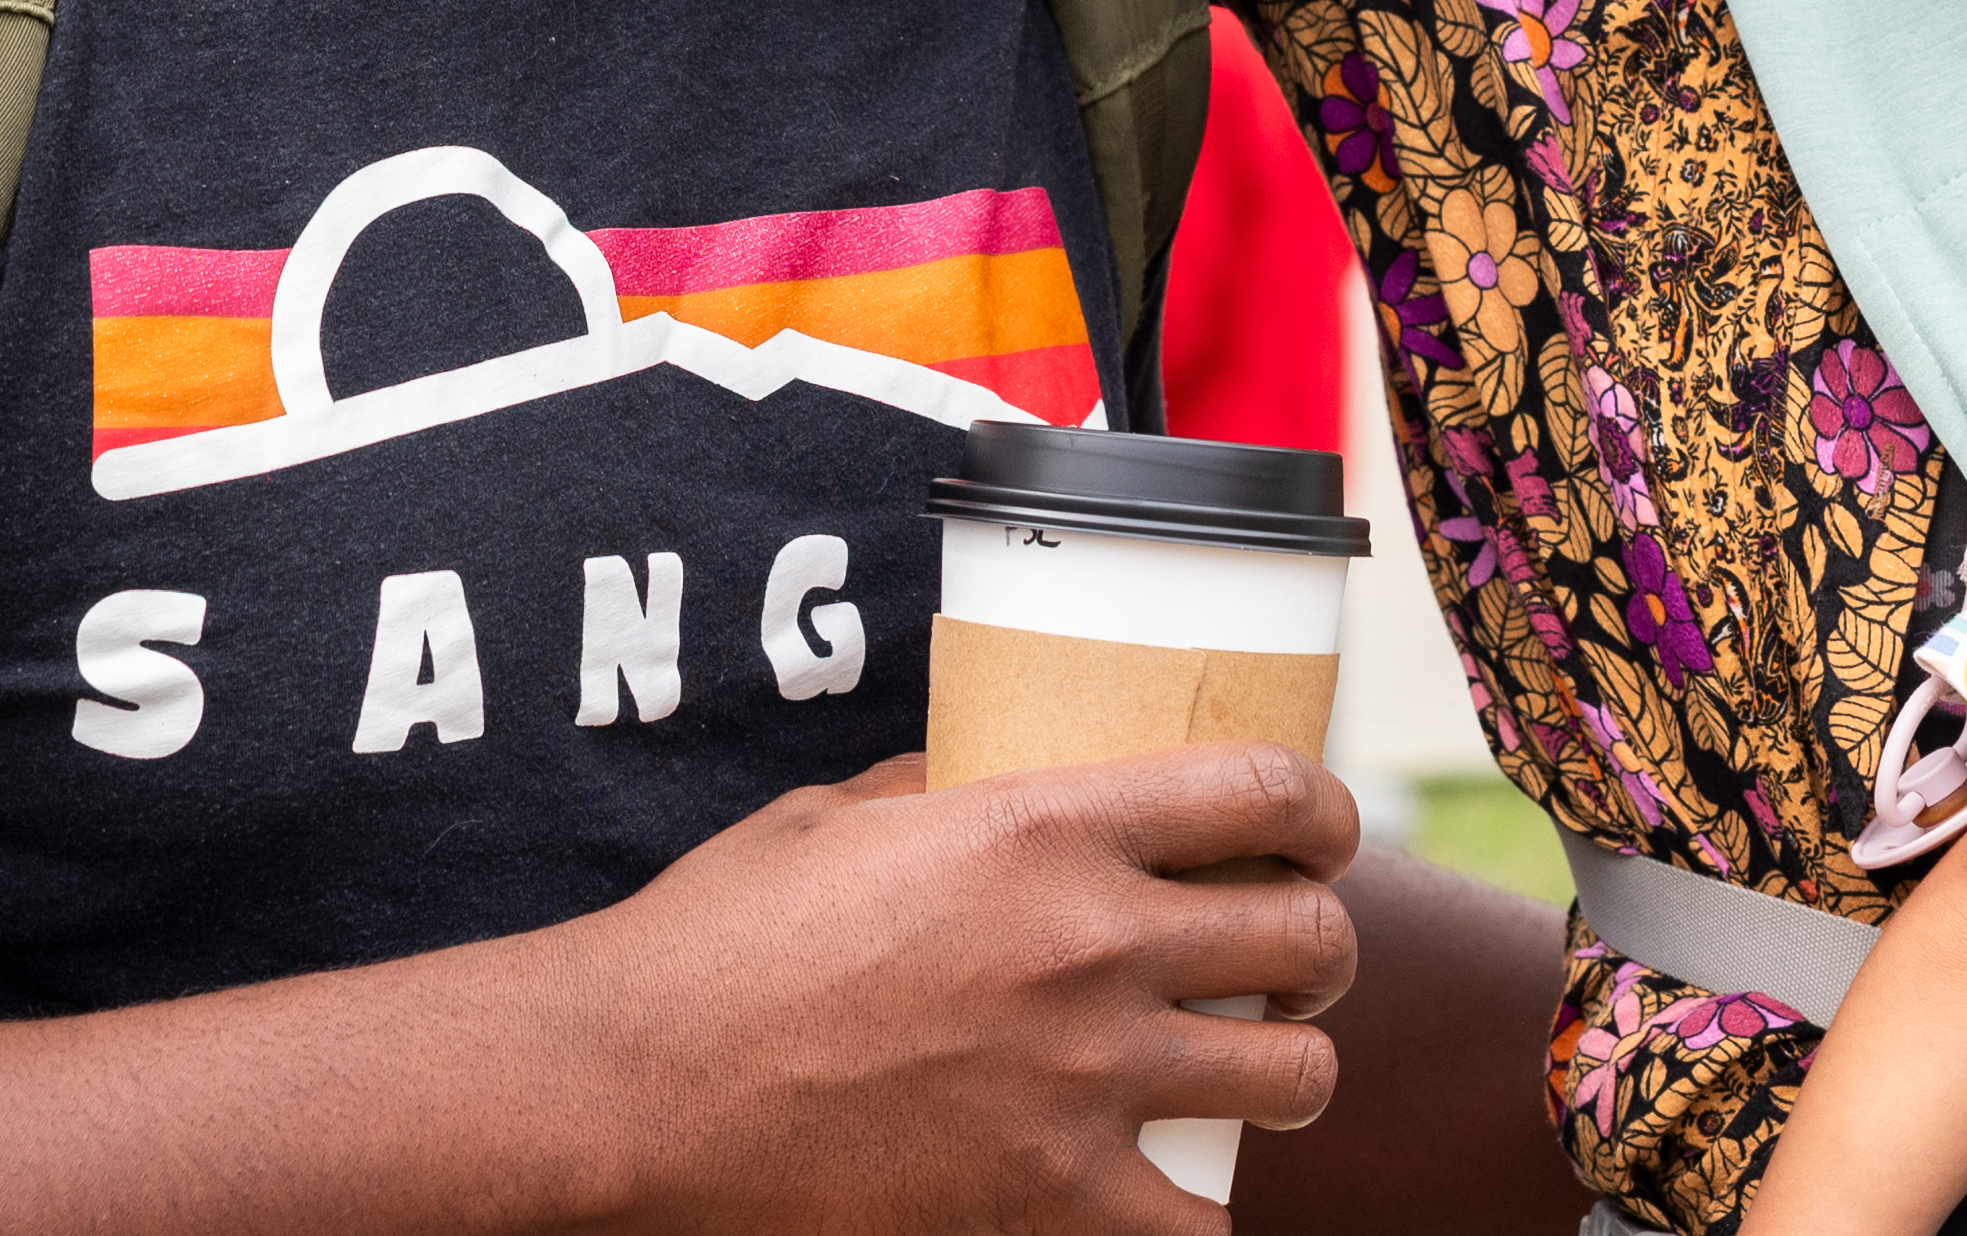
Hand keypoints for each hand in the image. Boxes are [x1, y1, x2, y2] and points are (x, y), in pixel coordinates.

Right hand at [573, 744, 1366, 1230]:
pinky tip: (1180, 1195)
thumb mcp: (847, 817)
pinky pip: (1200, 1226)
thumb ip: (947, 791)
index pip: (1266, 791)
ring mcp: (1080, 1079)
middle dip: (1320, 949)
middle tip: (1290, 964)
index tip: (1321, 833)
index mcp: (1047, 826)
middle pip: (1309, 936)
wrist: (641, 1083)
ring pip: (1292, 1078)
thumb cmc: (722, 938)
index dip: (1326, 809)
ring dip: (1289, 1072)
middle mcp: (1091, 943)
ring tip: (1256, 1072)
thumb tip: (990, 776)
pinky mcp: (1049, 1198)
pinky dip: (1202, 1215)